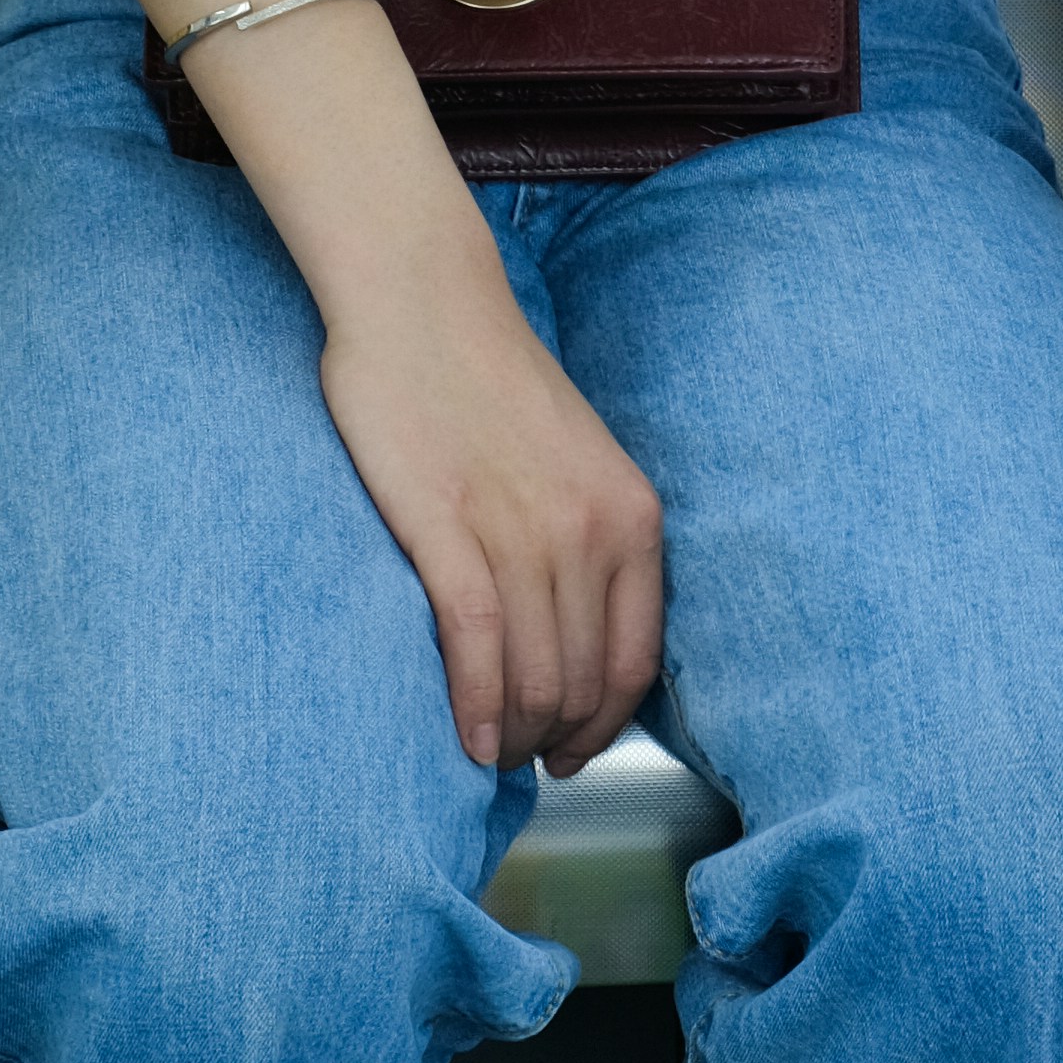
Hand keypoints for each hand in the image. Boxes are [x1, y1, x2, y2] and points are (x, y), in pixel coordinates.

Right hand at [315, 264, 665, 776]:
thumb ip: (590, 539)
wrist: (425, 303)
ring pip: (534, 675)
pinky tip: (467, 738)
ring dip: (514, 735)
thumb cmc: (491, 382)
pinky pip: (476, 645)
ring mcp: (523, 531)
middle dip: (555, 741)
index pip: (637, 660)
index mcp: (631, 516)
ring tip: (491, 754)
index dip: (609, 724)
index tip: (578, 750)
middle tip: (522, 760)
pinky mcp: (449, 528)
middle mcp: (590, 530)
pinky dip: (475, 705)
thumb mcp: (579, 461)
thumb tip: (578, 632)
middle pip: (584, 680)